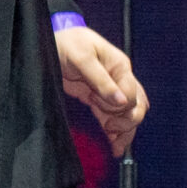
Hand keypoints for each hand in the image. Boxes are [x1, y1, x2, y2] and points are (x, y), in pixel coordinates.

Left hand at [55, 23, 147, 155]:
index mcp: (120, 66)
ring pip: (127, 115)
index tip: (98, 103)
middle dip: (126, 121)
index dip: (119, 105)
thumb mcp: (82, 58)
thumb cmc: (67, 43)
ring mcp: (109, 90)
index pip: (132, 94)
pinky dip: (115, 132)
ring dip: (125, 131)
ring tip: (116, 146)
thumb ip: (102, 80)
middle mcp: (118, 79)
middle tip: (108, 126)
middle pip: (136, 107)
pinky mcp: (97, 99)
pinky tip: (115, 145)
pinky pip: (112, 118)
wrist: (50, 40)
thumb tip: (122, 101)